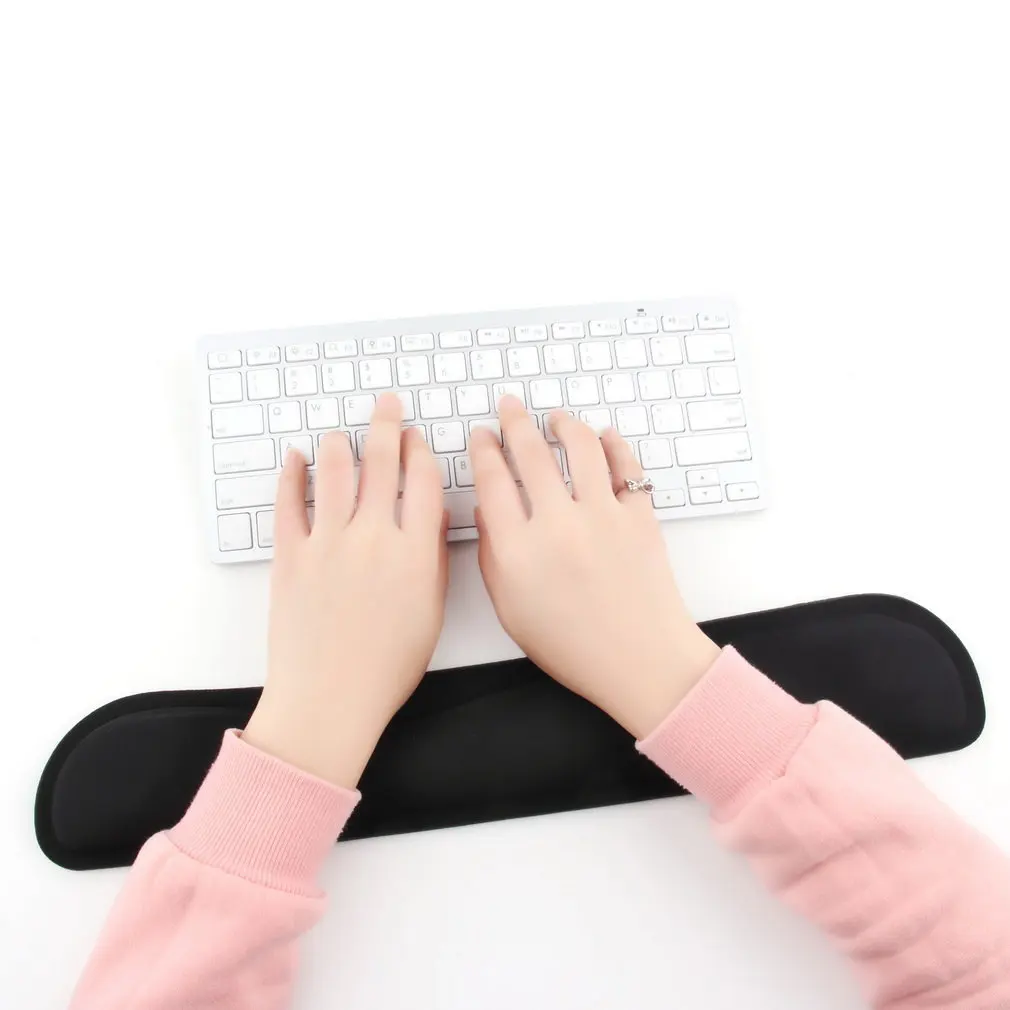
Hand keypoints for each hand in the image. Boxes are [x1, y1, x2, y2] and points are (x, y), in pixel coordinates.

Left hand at [244, 393, 447, 787]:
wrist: (330, 698)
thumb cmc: (387, 666)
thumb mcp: (430, 611)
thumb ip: (432, 557)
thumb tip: (432, 515)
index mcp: (412, 551)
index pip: (422, 481)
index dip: (421, 452)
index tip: (418, 439)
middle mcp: (371, 536)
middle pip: (380, 463)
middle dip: (386, 425)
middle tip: (387, 404)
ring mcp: (326, 543)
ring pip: (334, 472)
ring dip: (340, 444)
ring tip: (342, 432)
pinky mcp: (290, 556)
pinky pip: (287, 503)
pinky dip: (291, 476)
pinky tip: (294, 459)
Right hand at [470, 396, 719, 738]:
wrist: (641, 661)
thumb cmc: (574, 647)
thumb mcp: (512, 611)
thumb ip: (491, 559)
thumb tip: (486, 512)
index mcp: (518, 550)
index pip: (491, 481)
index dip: (483, 450)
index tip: (481, 437)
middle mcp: (558, 524)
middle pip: (530, 454)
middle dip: (514, 422)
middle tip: (509, 407)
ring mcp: (602, 516)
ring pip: (580, 447)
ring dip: (564, 424)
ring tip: (556, 418)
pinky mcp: (639, 517)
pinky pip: (626, 466)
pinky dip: (614, 444)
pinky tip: (604, 437)